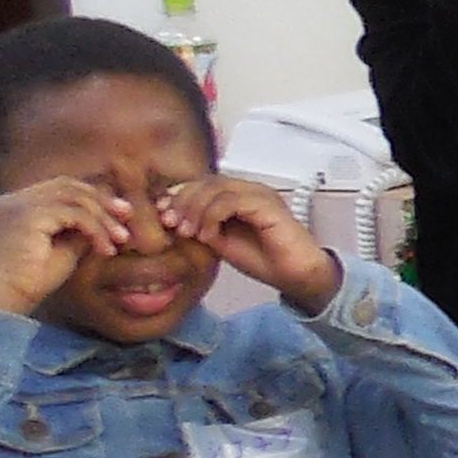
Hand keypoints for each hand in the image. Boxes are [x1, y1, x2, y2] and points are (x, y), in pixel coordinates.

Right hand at [0, 176, 141, 316]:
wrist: (8, 299)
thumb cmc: (33, 280)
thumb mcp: (66, 247)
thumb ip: (82, 227)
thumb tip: (110, 213)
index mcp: (17, 204)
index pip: (61, 188)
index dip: (93, 196)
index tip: (121, 213)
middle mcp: (14, 199)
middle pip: (69, 186)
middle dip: (102, 200)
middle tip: (128, 215)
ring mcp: (18, 205)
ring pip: (74, 198)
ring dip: (103, 218)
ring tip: (122, 239)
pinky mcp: (27, 215)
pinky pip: (75, 214)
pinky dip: (96, 229)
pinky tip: (106, 249)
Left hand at [161, 175, 341, 309]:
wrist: (295, 275)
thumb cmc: (264, 260)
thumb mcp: (219, 242)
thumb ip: (199, 225)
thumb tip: (170, 217)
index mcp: (238, 195)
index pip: (202, 183)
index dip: (179, 196)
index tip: (162, 216)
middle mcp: (249, 189)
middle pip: (206, 181)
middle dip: (182, 201)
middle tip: (170, 223)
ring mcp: (260, 195)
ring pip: (216, 188)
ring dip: (195, 209)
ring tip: (188, 232)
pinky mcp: (267, 205)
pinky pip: (231, 201)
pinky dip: (212, 216)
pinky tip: (208, 235)